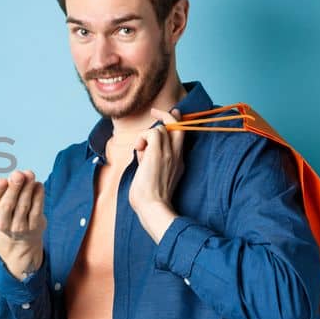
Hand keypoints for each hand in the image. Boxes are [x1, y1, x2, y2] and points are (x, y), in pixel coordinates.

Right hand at [0, 168, 44, 278]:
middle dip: (14, 188)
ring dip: (27, 188)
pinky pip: (36, 210)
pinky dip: (38, 197)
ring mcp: (17, 227)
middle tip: (18, 174)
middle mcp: (0, 222)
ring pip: (23, 205)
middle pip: (7, 204)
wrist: (18, 232)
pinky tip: (38, 185)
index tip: (2, 180)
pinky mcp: (33, 227)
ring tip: (30, 174)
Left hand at [129, 107, 184, 241]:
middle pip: (178, 126)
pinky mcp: (158, 154)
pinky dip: (143, 137)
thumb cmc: (149, 197)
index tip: (169, 114)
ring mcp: (169, 154)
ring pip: (161, 128)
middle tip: (155, 110)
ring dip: (147, 135)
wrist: (153, 207)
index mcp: (178, 162)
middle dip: (167, 115)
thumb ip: (151, 159)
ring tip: (140, 150)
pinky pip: (153, 132)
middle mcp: (176, 156)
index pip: (180, 136)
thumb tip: (141, 148)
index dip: (175, 122)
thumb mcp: (153, 174)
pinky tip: (138, 149)